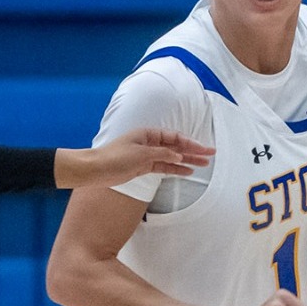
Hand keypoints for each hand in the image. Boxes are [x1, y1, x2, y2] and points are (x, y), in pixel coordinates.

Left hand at [56, 129, 213, 188]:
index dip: (191, 143)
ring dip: (187, 161)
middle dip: (194, 151)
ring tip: (204, 165)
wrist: (95, 170)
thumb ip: (161, 155)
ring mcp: (147, 155)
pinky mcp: (143, 167)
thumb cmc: (114, 157)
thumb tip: (179, 156)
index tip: (204, 149)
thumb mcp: (140, 154)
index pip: (175, 138)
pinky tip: (187, 171)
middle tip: (211, 155)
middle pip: (176, 147)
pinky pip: (163, 168)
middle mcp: (149, 143)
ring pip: (172, 158)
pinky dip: (175, 170)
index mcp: (148, 134)